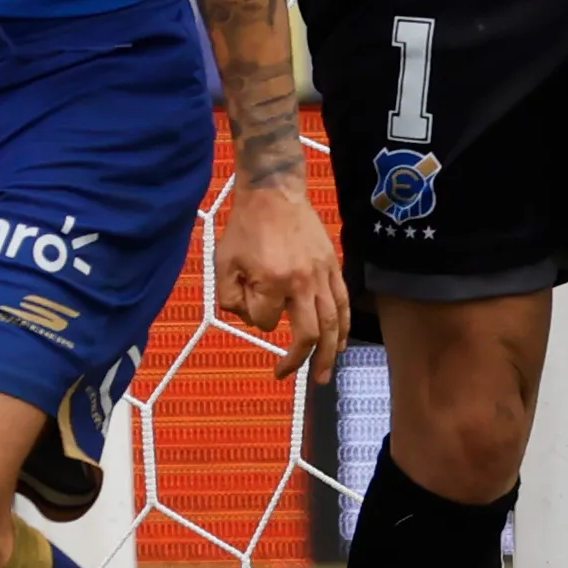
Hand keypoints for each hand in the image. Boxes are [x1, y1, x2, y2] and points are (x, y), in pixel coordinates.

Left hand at [216, 175, 346, 381]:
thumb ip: (229, 298)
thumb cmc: (245, 227)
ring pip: (333, 323)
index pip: (265, 321)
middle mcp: (302, 282)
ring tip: (324, 376)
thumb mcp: (222, 263)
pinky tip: (341, 343)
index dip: (254, 318)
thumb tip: (253, 319)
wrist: (274, 192)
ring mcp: (322, 275)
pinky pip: (343, 303)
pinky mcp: (333, 266)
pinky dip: (344, 326)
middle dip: (299, 360)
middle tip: (288, 374)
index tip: (248, 304)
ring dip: (330, 354)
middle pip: (309, 334)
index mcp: (273, 281)